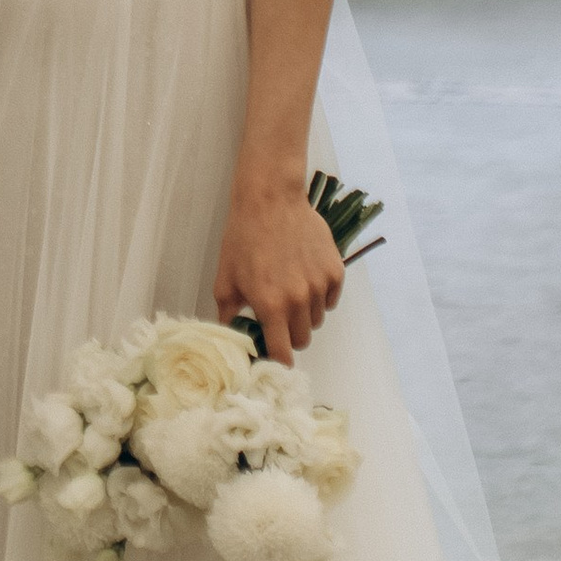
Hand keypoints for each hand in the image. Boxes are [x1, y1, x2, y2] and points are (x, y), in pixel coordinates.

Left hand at [213, 173, 342, 367]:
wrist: (270, 201)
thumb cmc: (243, 239)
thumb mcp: (225, 279)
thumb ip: (228, 315)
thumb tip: (231, 340)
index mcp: (271, 306)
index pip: (283, 353)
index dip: (277, 360)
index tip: (273, 356)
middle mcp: (300, 300)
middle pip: (302, 340)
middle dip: (289, 335)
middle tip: (276, 318)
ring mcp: (320, 285)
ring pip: (317, 320)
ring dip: (304, 315)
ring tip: (288, 291)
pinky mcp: (335, 271)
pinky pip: (330, 300)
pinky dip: (320, 297)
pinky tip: (304, 279)